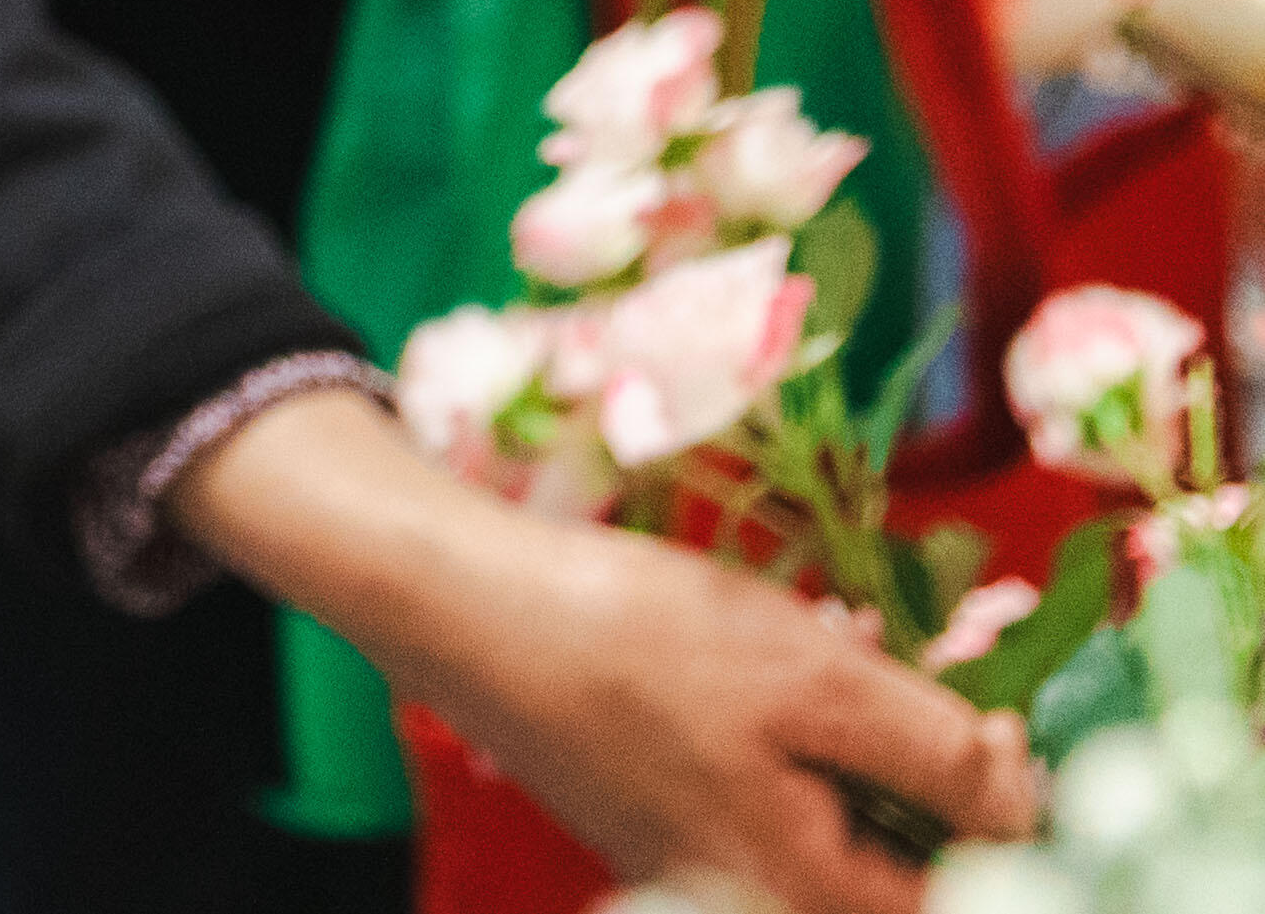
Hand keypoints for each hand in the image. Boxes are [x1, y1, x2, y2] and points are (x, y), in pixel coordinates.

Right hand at [176, 394, 1032, 913]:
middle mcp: (754, 903)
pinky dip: (791, 742)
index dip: (1004, 806)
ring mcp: (702, 870)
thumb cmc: (632, 636)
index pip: (974, 889)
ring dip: (855, 748)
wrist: (460, 603)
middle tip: (886, 674)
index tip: (986, 717)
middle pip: (902, 865)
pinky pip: (772, 804)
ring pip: (837, 827)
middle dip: (922, 772)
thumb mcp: (816, 677)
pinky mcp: (664, 825)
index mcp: (806, 893)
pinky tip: (757, 672)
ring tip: (816, 661)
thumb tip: (1027, 801)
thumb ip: (939, 755)